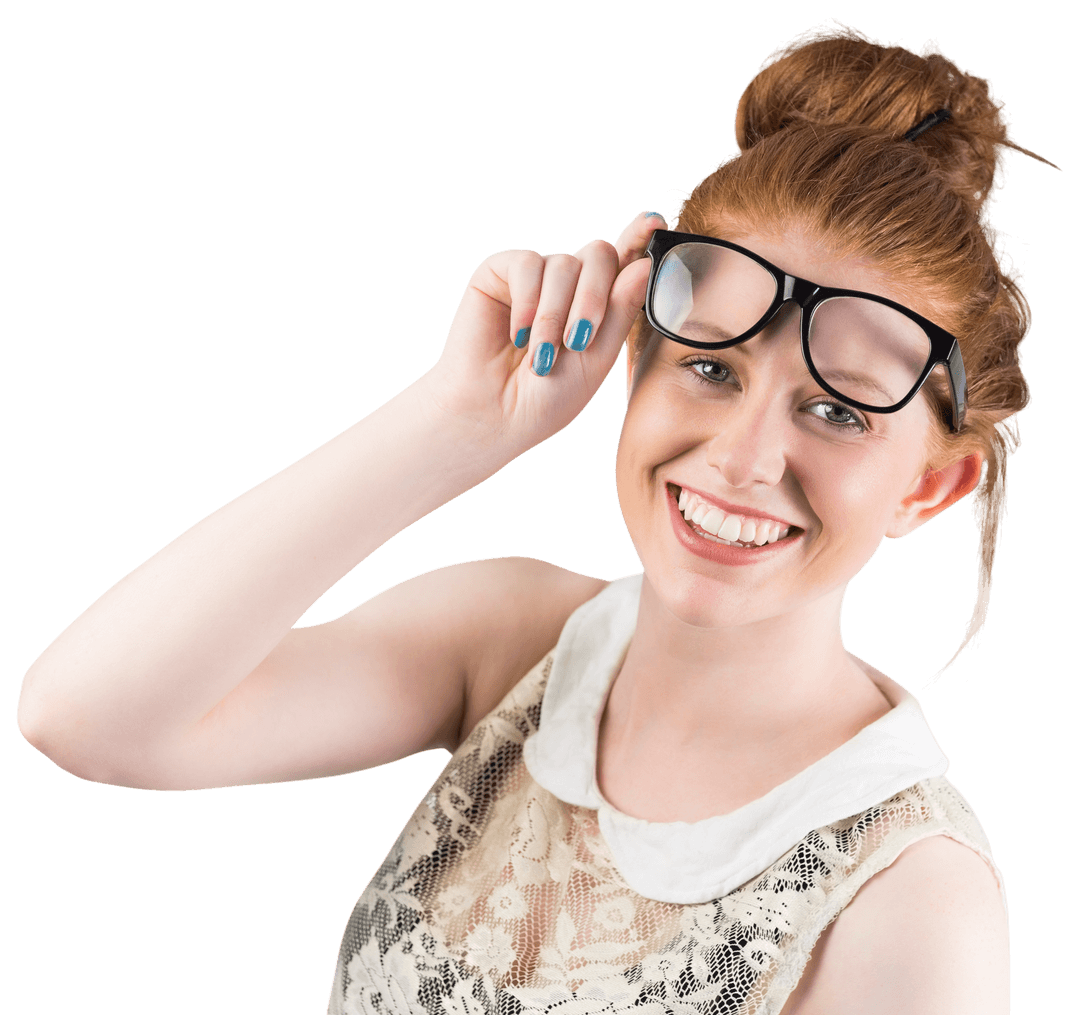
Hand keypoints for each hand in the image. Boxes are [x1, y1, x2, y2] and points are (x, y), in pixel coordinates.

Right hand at [420, 211, 668, 457]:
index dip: (639, 238)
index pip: (624, 262)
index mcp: (597, 304)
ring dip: (555, 315)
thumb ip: (620, 312)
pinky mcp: (499, 273)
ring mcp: (535, 277)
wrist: (492, 416)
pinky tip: (518, 334)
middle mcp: (568, 285)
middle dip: (594, 298)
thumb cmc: (545, 398)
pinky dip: (528, 302)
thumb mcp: (595, 360)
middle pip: (599, 255)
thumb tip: (643, 264)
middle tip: (578, 341)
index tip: (655, 223)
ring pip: (564, 264)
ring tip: (541, 356)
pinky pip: (526, 264)